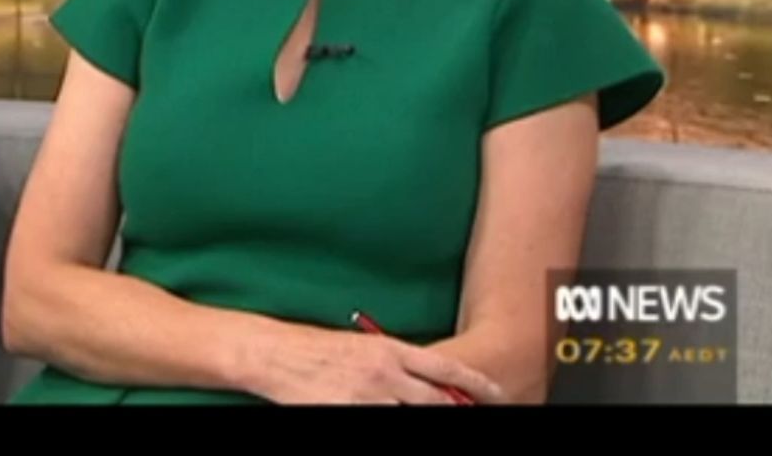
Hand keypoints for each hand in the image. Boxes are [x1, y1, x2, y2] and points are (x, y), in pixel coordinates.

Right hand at [238, 321, 504, 404]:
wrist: (273, 354)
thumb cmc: (310, 348)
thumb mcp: (359, 347)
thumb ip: (391, 362)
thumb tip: (415, 379)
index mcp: (390, 350)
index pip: (447, 369)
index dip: (478, 384)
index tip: (498, 394)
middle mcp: (385, 373)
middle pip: (437, 401)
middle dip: (457, 410)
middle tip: (468, 413)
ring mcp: (369, 397)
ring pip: (412, 416)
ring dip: (419, 417)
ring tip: (420, 413)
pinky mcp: (348, 412)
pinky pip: (380, 423)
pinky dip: (389, 422)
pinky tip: (380, 416)